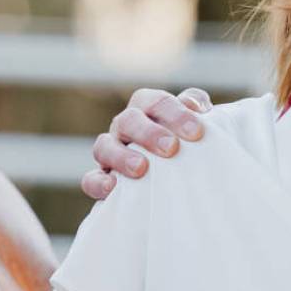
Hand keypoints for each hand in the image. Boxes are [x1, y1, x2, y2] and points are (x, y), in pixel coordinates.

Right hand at [78, 87, 211, 200]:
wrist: (183, 185)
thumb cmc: (193, 150)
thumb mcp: (199, 131)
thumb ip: (200, 113)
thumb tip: (198, 107)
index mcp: (148, 109)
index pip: (155, 102)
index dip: (174, 113)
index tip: (197, 132)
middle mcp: (126, 127)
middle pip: (129, 120)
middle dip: (149, 133)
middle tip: (171, 148)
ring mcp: (111, 152)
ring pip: (103, 145)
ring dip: (121, 155)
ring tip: (141, 169)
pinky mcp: (102, 180)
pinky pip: (91, 179)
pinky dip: (98, 182)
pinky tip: (113, 188)